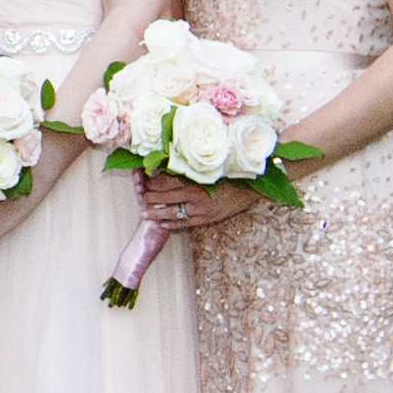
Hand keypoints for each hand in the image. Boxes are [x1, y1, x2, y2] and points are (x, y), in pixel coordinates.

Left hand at [139, 173, 261, 235]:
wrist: (252, 187)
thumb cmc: (230, 174)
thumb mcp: (209, 168)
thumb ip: (190, 170)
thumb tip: (168, 168)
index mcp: (195, 179)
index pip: (166, 182)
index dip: (152, 182)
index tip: (144, 181)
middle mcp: (196, 195)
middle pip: (165, 197)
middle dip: (150, 198)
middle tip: (140, 198)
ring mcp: (201, 209)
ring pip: (172, 212)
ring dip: (156, 213)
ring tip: (145, 214)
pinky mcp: (207, 218)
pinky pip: (186, 223)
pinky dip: (172, 223)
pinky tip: (163, 223)